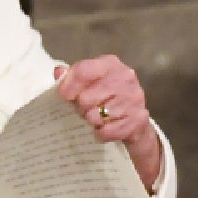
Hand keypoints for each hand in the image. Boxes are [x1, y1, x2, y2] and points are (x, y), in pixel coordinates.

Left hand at [54, 56, 161, 189]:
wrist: (135, 120)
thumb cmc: (106, 97)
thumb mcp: (89, 82)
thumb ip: (72, 76)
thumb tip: (58, 72)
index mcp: (110, 64)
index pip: (83, 71)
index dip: (68, 85)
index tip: (63, 96)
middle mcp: (125, 78)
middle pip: (85, 98)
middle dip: (80, 107)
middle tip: (86, 109)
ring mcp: (134, 98)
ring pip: (95, 117)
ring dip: (91, 121)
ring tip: (97, 117)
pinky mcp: (138, 119)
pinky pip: (106, 132)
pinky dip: (100, 134)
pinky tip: (105, 128)